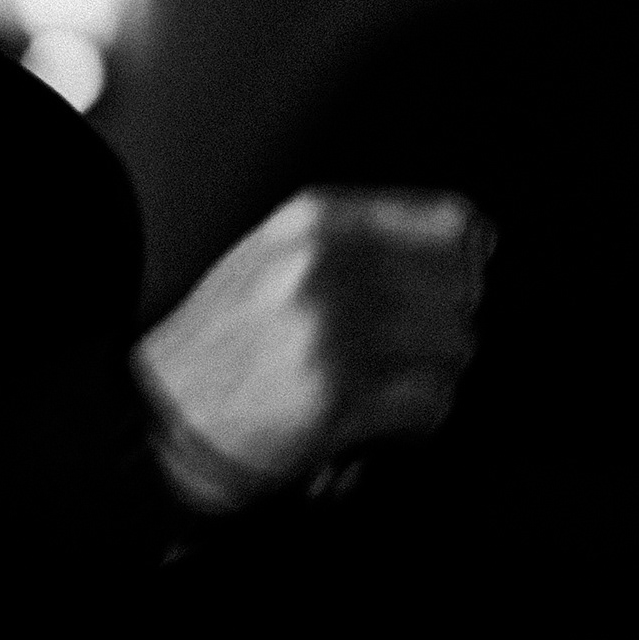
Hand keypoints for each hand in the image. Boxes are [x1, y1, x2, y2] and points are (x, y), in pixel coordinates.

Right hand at [135, 186, 492, 513]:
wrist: (163, 412)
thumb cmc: (226, 339)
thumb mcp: (279, 253)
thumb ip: (364, 238)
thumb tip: (474, 241)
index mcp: (319, 220)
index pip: (454, 224)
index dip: (464, 265)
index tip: (444, 291)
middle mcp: (328, 265)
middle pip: (461, 290)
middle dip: (443, 328)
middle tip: (404, 353)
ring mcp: (334, 329)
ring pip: (455, 347)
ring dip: (430, 375)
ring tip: (386, 384)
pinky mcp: (337, 394)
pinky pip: (432, 402)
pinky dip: (417, 419)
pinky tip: (378, 417)